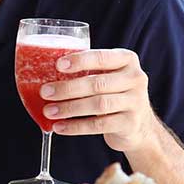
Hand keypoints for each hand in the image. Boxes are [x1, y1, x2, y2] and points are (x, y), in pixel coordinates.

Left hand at [39, 48, 157, 154]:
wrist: (138, 125)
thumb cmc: (114, 94)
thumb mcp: (107, 76)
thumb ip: (87, 71)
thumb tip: (45, 71)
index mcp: (127, 60)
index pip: (102, 57)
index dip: (80, 61)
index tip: (58, 65)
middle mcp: (135, 78)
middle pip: (97, 83)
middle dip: (68, 88)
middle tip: (46, 92)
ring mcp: (135, 102)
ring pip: (98, 105)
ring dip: (69, 108)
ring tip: (49, 111)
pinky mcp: (130, 123)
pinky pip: (99, 125)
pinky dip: (76, 127)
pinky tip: (59, 127)